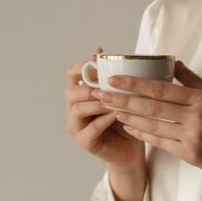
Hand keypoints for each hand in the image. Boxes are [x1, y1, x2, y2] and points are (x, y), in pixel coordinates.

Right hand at [64, 48, 145, 168]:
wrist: (131, 149)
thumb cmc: (125, 119)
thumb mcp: (121, 94)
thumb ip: (112, 77)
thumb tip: (101, 51)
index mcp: (81, 95)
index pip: (71, 75)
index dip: (81, 67)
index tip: (98, 63)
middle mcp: (74, 109)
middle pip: (70, 92)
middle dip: (89, 86)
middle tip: (107, 86)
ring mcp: (76, 126)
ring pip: (78, 109)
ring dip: (98, 102)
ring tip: (115, 100)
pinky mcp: (84, 141)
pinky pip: (91, 128)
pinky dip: (105, 119)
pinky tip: (117, 114)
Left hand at [92, 59, 201, 183]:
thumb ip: (192, 80)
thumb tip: (173, 62)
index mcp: (201, 98)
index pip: (161, 88)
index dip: (135, 83)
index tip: (115, 79)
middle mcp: (196, 116)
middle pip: (152, 105)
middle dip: (123, 99)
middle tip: (102, 94)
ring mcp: (192, 136)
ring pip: (153, 124)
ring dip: (129, 116)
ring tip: (111, 109)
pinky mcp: (189, 153)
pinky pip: (159, 142)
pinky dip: (142, 133)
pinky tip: (129, 127)